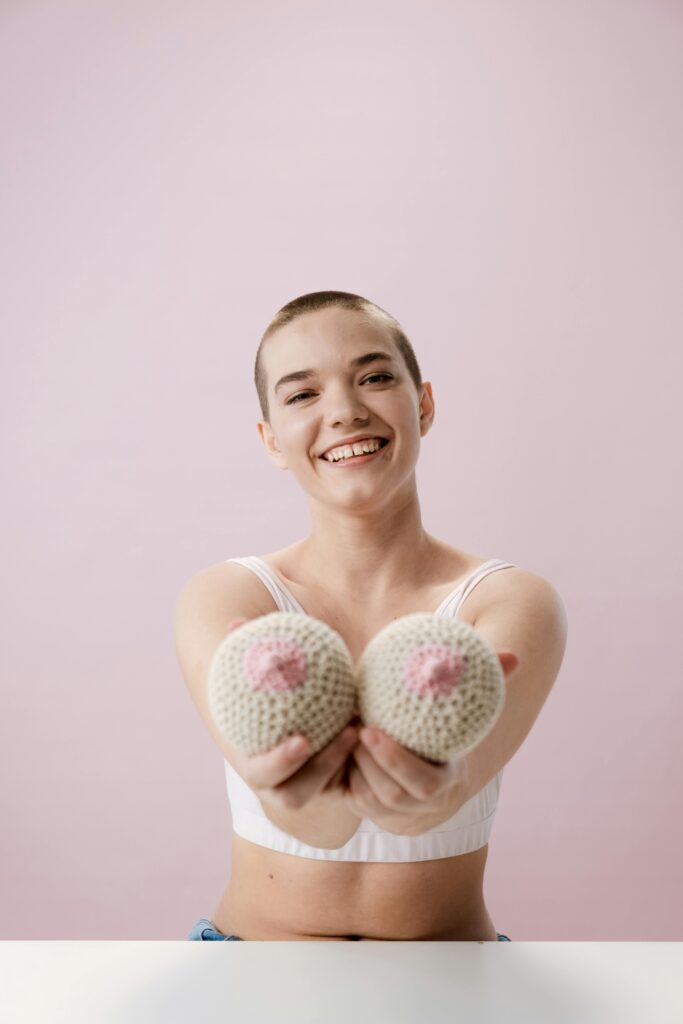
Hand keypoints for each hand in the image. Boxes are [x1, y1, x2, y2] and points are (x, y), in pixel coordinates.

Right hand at [223, 618, 360, 812]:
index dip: (279, 763)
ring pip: (326, 790)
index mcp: (254, 762)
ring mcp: (306, 790)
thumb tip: (236, 622)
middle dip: (321, 768)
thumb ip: (249, 655)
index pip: (261, 774)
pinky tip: (371, 724)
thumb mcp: (264, 679)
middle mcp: (278, 785)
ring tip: (362, 727)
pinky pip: (348, 783)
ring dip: (344, 762)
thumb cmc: (269, 696)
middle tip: (348, 734)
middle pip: (294, 795)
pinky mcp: (331, 789)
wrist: (292, 724)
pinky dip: (360, 760)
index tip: (303, 740)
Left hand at [340, 651, 518, 835]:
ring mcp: (393, 813)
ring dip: (352, 766)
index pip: (424, 786)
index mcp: (447, 782)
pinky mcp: (370, 809)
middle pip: (391, 795)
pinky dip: (341, 772)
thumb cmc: (445, 724)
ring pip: (367, 799)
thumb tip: (514, 656)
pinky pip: (351, 797)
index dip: (397, 761)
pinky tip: (338, 742)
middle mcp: (421, 806)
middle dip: (369, 763)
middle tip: (354, 726)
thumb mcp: (463, 708)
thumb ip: (487, 682)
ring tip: (345, 730)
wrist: (427, 760)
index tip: (372, 729)